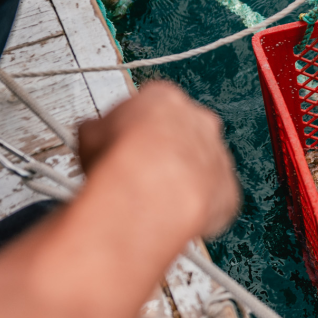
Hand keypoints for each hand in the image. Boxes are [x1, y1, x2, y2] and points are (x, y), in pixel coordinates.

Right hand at [78, 81, 240, 236]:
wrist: (148, 190)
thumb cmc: (121, 159)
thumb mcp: (89, 135)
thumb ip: (98, 131)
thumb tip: (93, 134)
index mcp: (165, 99)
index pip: (152, 107)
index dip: (134, 129)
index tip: (123, 143)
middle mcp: (200, 122)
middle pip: (184, 134)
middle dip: (165, 151)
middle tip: (140, 172)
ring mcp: (218, 156)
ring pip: (202, 168)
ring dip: (182, 181)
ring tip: (153, 200)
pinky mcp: (228, 191)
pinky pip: (214, 200)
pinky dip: (197, 209)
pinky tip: (173, 218)